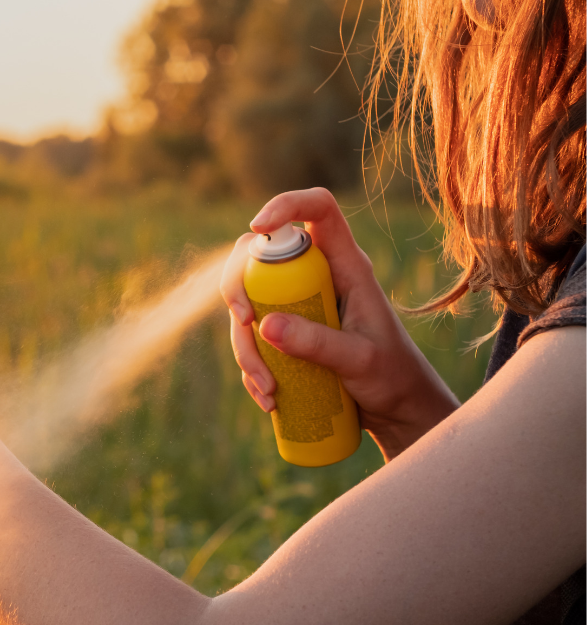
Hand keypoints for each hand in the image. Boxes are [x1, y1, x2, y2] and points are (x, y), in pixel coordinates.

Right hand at [220, 188, 459, 460]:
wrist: (395, 410)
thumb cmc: (391, 377)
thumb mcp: (359, 360)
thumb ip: (318, 342)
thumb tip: (264, 325)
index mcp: (345, 266)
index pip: (318, 210)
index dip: (286, 205)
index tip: (258, 229)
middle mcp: (316, 279)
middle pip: (260, 257)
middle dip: (239, 288)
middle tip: (243, 323)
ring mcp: (297, 306)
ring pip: (249, 306)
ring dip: (245, 347)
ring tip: (268, 390)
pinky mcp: (286, 335)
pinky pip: (253, 341)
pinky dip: (252, 369)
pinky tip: (268, 399)